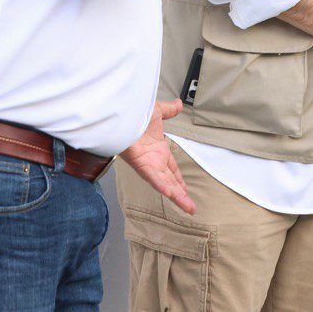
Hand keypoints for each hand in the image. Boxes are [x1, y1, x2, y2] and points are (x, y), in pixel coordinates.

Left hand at [119, 99, 195, 214]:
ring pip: (165, 184)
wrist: (121, 112)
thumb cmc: (134, 113)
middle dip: (181, 194)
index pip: (170, 168)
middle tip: (190, 207)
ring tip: (189, 208)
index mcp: (158, 150)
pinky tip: (171, 194)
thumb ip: (168, 111)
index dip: (178, 179)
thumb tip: (177, 104)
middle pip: (170, 181)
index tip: (184, 188)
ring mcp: (148, 164)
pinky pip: (154, 177)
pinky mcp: (141, 164)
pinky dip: (162, 185)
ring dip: (177, 196)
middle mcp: (153, 160)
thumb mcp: (157, 112)